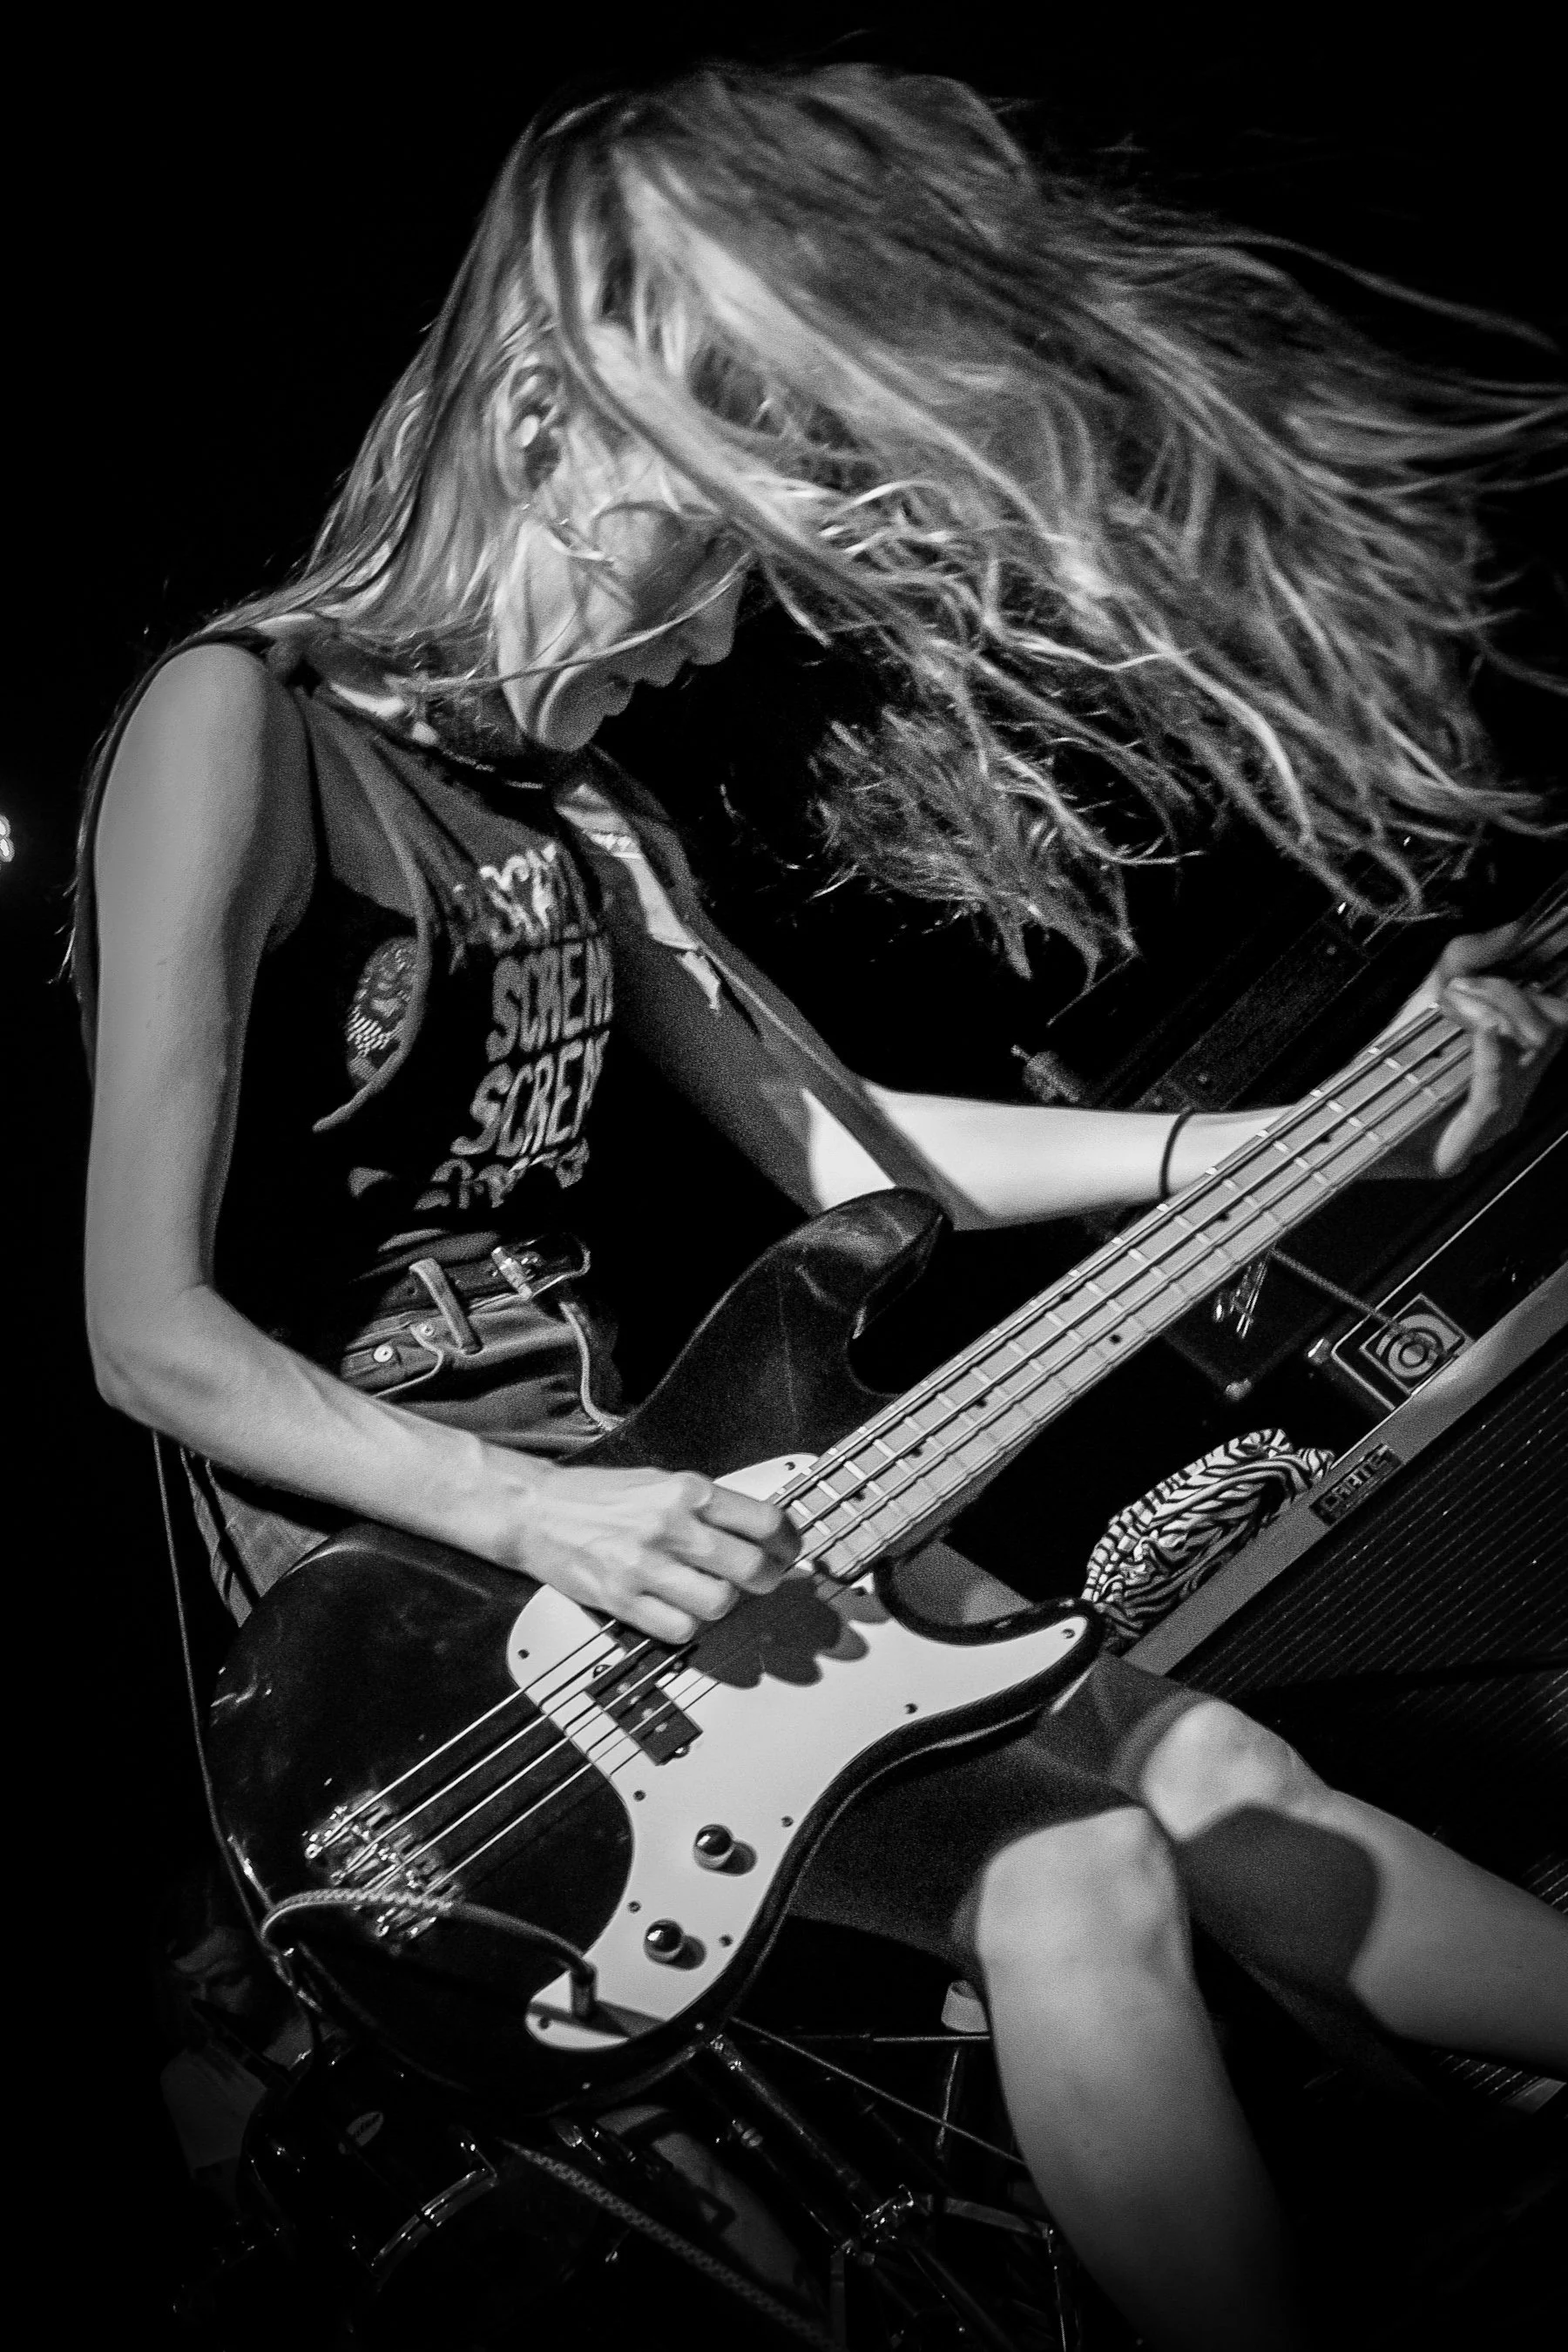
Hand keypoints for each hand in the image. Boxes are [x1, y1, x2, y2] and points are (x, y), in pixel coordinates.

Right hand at [492, 1462, 799, 1641]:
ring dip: (726, 1604)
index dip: (787, 1542)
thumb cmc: (596, 1496)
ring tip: (715, 1593)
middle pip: (752, 1568)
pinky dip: (689, 1625)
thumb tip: (757, 1532)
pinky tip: (681, 1609)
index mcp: (686, 1491)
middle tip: (762, 1578)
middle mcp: (671, 1526)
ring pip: (721, 1604)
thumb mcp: (659, 1481)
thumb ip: (706, 1506)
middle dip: (767, 1579)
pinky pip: (681, 1629)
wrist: (536, 1511)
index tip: (786, 1550)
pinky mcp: (623, 1600)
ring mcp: (646, 1566)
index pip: (764, 1521)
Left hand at [1384, 923, 1567, 1177]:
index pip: (1556, 1021)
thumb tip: (1510, 928)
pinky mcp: (1458, 1153)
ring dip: (1491, 1013)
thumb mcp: (1426, 996)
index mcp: (1514, 1065)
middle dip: (1507, 994)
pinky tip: (1479, 1030)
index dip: (1534, 989)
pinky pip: (1492, 1098)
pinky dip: (1489, 1055)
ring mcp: (1489, 1128)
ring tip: (1450, 1003)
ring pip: (1526, 1057)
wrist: (1335, 1109)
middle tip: (1460, 987)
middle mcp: (1512, 1097)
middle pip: (1547, 1032)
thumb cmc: (1382, 1057)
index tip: (1495, 967)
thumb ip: (1465, 959)